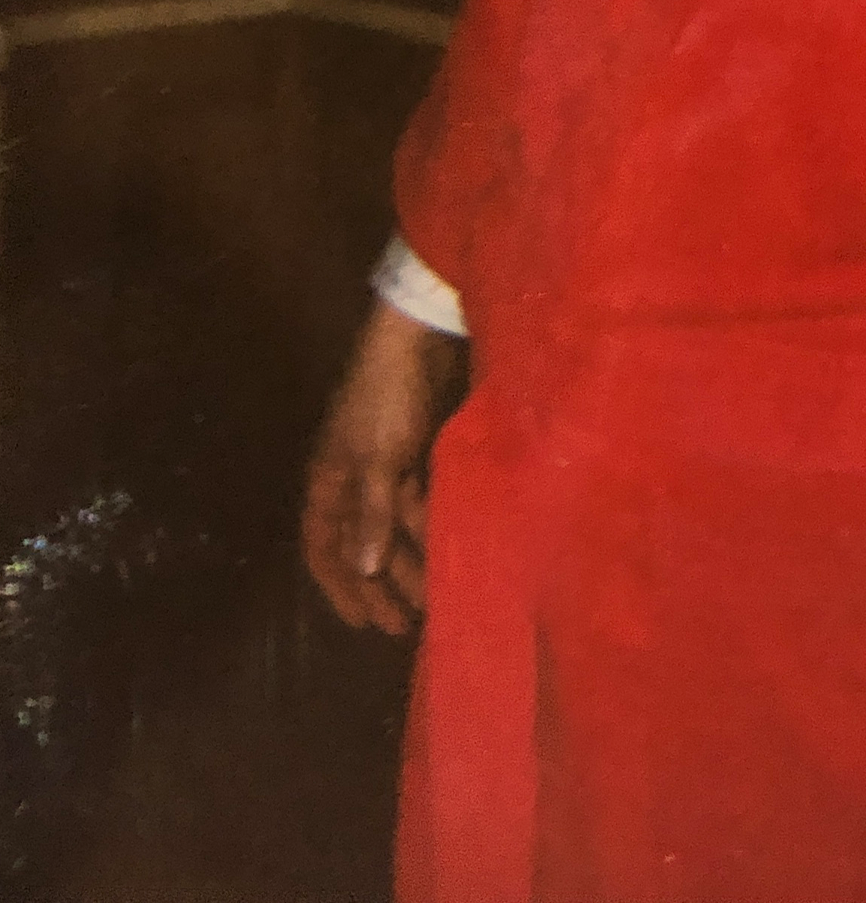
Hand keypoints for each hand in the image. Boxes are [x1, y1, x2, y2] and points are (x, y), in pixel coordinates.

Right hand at [302, 296, 464, 636]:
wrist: (420, 334)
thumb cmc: (387, 396)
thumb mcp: (377, 457)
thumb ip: (372, 514)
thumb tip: (364, 570)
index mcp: (329, 480)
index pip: (324, 547)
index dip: (340, 587)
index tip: (365, 624)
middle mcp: (353, 479)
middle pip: (363, 544)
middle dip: (382, 585)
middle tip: (408, 624)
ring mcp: (386, 466)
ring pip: (394, 528)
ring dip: (410, 562)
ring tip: (434, 598)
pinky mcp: (417, 452)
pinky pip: (419, 503)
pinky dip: (430, 528)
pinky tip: (448, 549)